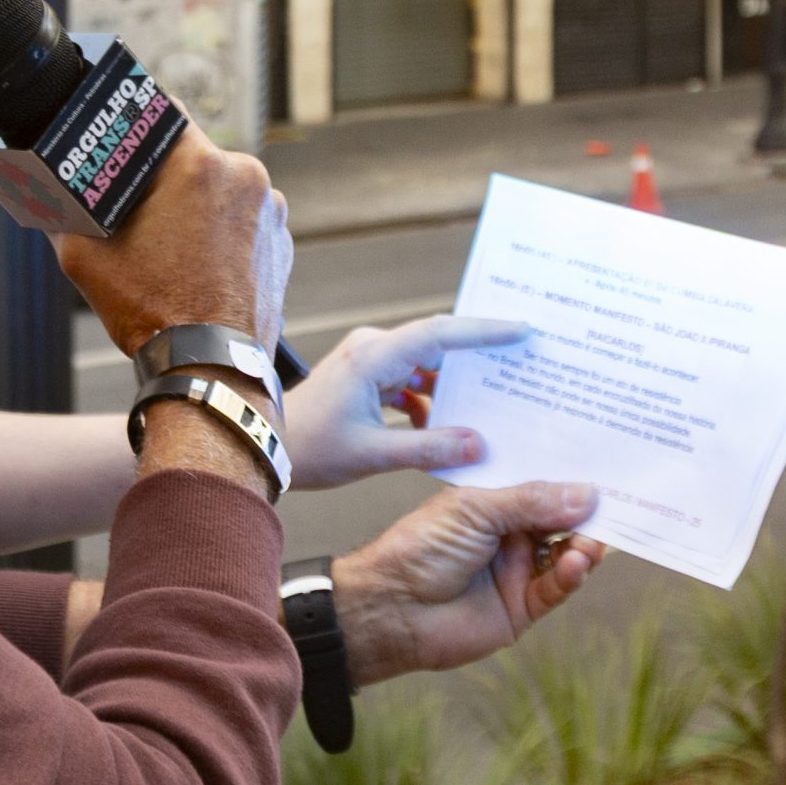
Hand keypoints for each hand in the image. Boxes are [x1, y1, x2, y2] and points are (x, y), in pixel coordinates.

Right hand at [55, 124, 289, 356]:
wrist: (210, 369)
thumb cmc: (149, 310)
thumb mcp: (83, 255)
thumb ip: (66, 211)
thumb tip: (49, 192)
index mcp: (198, 164)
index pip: (161, 112)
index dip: (133, 123)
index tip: (117, 139)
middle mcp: (245, 175)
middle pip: (191, 155)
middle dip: (161, 175)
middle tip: (131, 205)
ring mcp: (271, 210)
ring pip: (219, 188)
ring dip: (194, 205)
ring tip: (165, 246)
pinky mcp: (283, 241)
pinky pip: (242, 220)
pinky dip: (220, 233)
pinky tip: (194, 264)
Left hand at [281, 315, 526, 489]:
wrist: (263, 442)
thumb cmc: (309, 447)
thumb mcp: (373, 454)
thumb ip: (428, 448)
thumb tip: (478, 443)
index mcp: (374, 357)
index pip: (440, 333)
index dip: (484, 331)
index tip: (522, 330)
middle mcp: (372, 349)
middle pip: (438, 344)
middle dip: (479, 355)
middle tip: (520, 360)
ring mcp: (368, 360)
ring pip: (426, 365)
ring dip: (454, 384)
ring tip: (493, 399)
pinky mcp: (366, 376)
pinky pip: (410, 379)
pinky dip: (430, 399)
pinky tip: (447, 426)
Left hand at [330, 482, 604, 685]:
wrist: (392, 606)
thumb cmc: (419, 548)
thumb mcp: (474, 510)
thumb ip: (530, 502)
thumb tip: (587, 493)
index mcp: (492, 503)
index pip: (541, 487)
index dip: (570, 481)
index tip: (607, 470)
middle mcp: (508, 534)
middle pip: (561, 521)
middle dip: (587, 514)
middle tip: (617, 505)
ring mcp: (518, 570)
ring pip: (566, 554)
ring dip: (583, 545)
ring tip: (592, 539)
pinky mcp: (523, 606)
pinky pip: (557, 588)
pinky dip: (571, 574)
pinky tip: (577, 561)